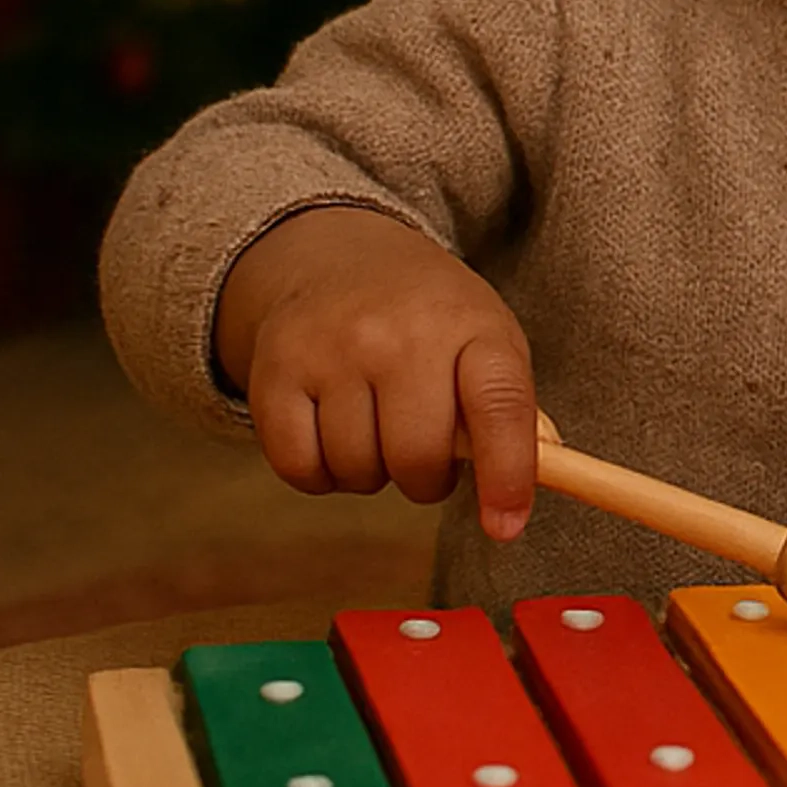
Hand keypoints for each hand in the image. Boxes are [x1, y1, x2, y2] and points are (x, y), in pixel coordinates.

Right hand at [214, 206, 537, 541]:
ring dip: (372, 474)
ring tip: (377, 429)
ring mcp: (332, 349)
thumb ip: (509, 418)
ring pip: (357, 470)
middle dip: (426, 480)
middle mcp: (400, 334)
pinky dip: (320, 474)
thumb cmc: (433, 322)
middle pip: (417, 457)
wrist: (340, 260)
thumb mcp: (488, 344)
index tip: (506, 526)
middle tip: (423, 454)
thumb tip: (511, 503)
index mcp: (472, 327)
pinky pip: (300, 469)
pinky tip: (334, 434)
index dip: (507, 474)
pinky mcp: (275, 372)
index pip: (499, 406)